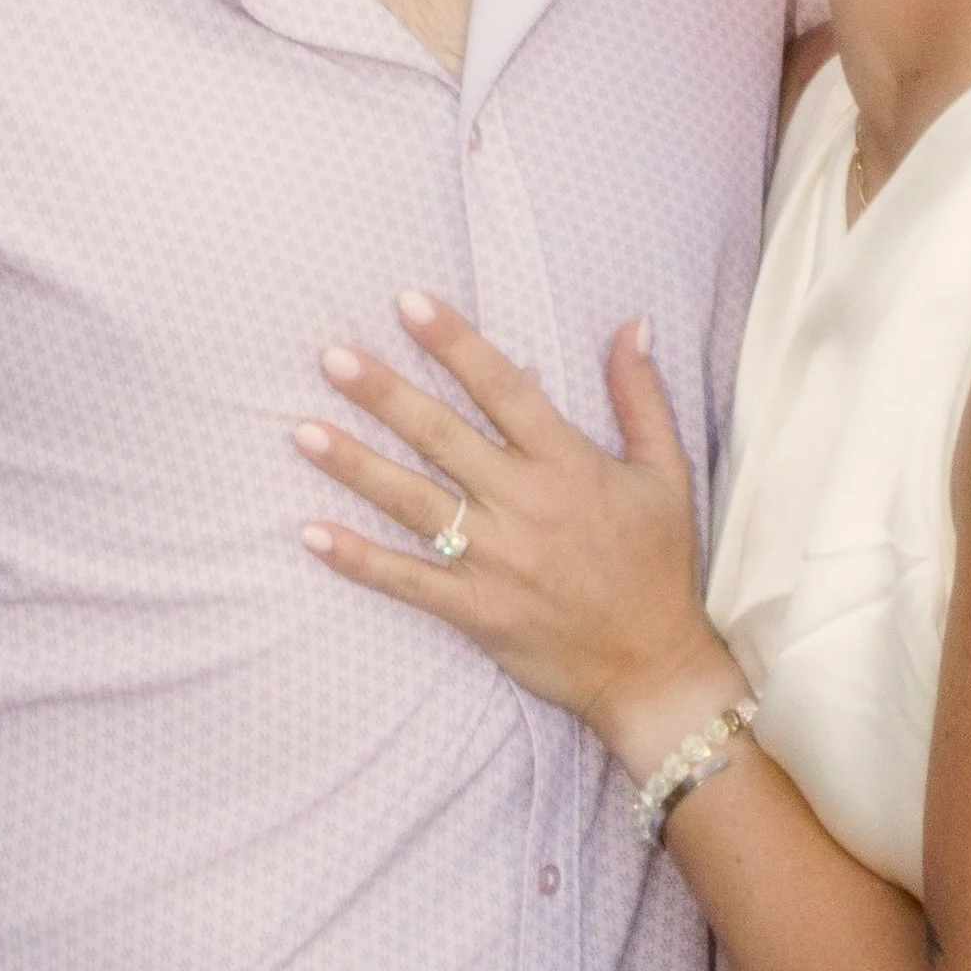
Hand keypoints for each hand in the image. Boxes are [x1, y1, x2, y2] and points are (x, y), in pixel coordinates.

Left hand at [296, 295, 739, 770]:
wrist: (653, 668)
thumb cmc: (659, 566)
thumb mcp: (666, 473)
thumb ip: (642, 397)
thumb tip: (632, 323)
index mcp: (568, 463)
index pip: (503, 388)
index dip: (455, 344)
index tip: (409, 303)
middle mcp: (524, 503)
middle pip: (442, 437)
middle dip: (385, 394)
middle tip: (332, 357)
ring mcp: (495, 559)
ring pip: (412, 502)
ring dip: (355, 466)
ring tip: (303, 430)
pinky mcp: (474, 610)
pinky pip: (406, 580)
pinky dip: (358, 559)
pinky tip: (312, 533)